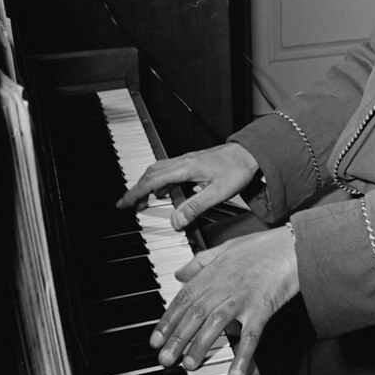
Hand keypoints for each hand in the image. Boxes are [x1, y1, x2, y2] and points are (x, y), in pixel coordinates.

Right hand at [115, 142, 258, 230]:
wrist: (252, 153)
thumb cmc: (238, 169)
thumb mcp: (218, 192)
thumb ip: (195, 206)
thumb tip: (176, 221)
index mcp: (186, 168)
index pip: (153, 181)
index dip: (135, 193)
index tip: (122, 204)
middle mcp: (184, 162)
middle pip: (151, 173)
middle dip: (136, 189)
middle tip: (127, 205)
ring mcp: (189, 161)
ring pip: (159, 170)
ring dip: (147, 185)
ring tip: (142, 202)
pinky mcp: (194, 163)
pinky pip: (169, 170)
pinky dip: (159, 181)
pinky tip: (163, 192)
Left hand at [150, 226, 298, 374]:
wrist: (295, 246)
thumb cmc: (265, 246)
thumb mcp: (228, 246)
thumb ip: (201, 261)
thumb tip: (180, 274)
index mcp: (215, 271)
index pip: (184, 298)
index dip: (168, 320)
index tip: (156, 339)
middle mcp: (225, 285)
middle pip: (195, 313)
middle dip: (178, 338)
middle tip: (166, 359)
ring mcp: (243, 297)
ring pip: (216, 323)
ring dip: (201, 345)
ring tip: (190, 364)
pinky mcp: (262, 307)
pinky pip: (251, 334)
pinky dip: (242, 355)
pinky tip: (236, 373)